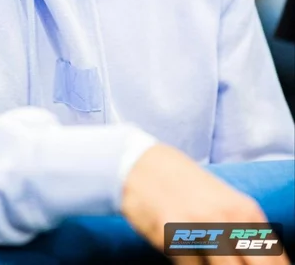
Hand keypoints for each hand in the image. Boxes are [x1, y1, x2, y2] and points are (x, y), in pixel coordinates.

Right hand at [121, 143, 288, 264]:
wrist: (144, 165)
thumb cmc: (188, 188)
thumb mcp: (226, 205)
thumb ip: (247, 235)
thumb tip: (268, 263)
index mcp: (245, 212)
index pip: (274, 261)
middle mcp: (225, 218)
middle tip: (226, 262)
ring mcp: (198, 226)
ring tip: (205, 256)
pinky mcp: (171, 235)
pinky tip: (186, 255)